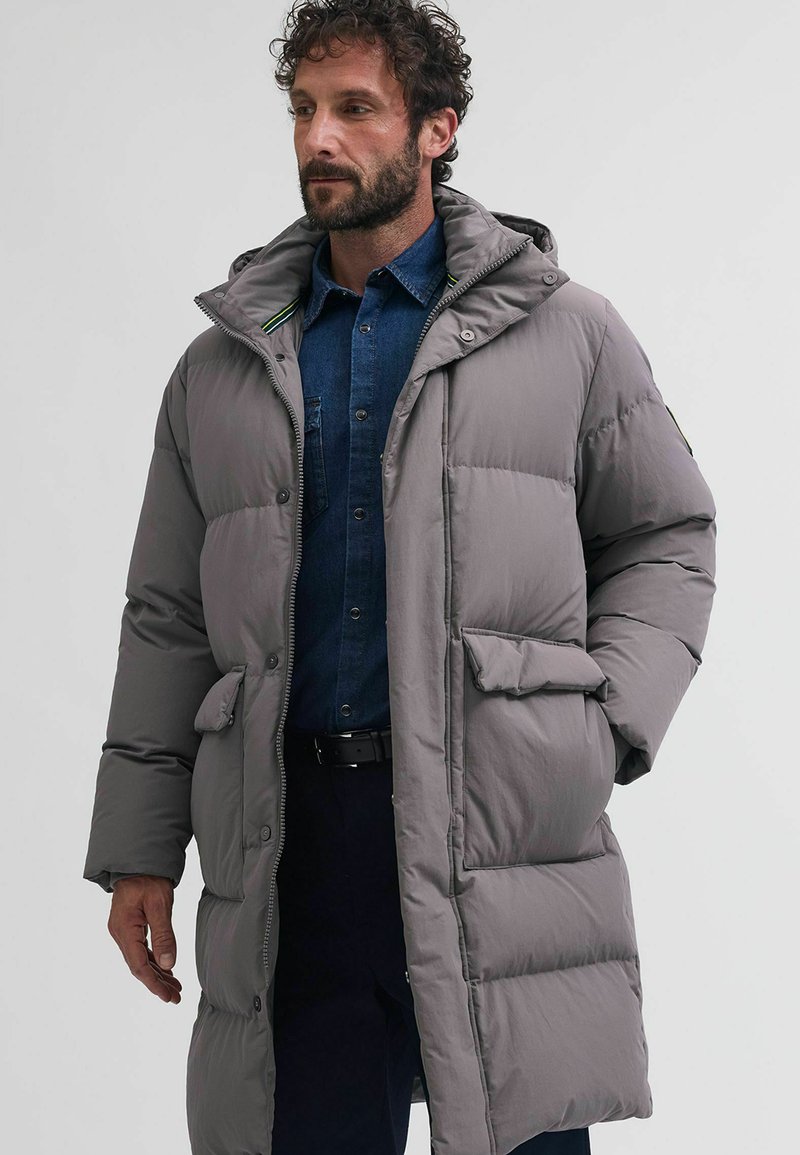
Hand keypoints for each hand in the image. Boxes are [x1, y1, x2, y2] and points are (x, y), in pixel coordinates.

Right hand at [107, 875, 181, 1003]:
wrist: (138, 860)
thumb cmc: (149, 878)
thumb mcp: (160, 904)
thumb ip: (164, 934)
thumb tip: (169, 964)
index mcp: (125, 930)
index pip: (139, 966)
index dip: (154, 984)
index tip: (168, 996)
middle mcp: (120, 933)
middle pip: (139, 966)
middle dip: (157, 984)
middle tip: (176, 997)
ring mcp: (123, 931)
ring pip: (140, 960)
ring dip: (157, 974)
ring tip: (175, 988)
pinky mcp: (129, 927)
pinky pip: (141, 950)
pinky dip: (154, 961)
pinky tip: (166, 970)